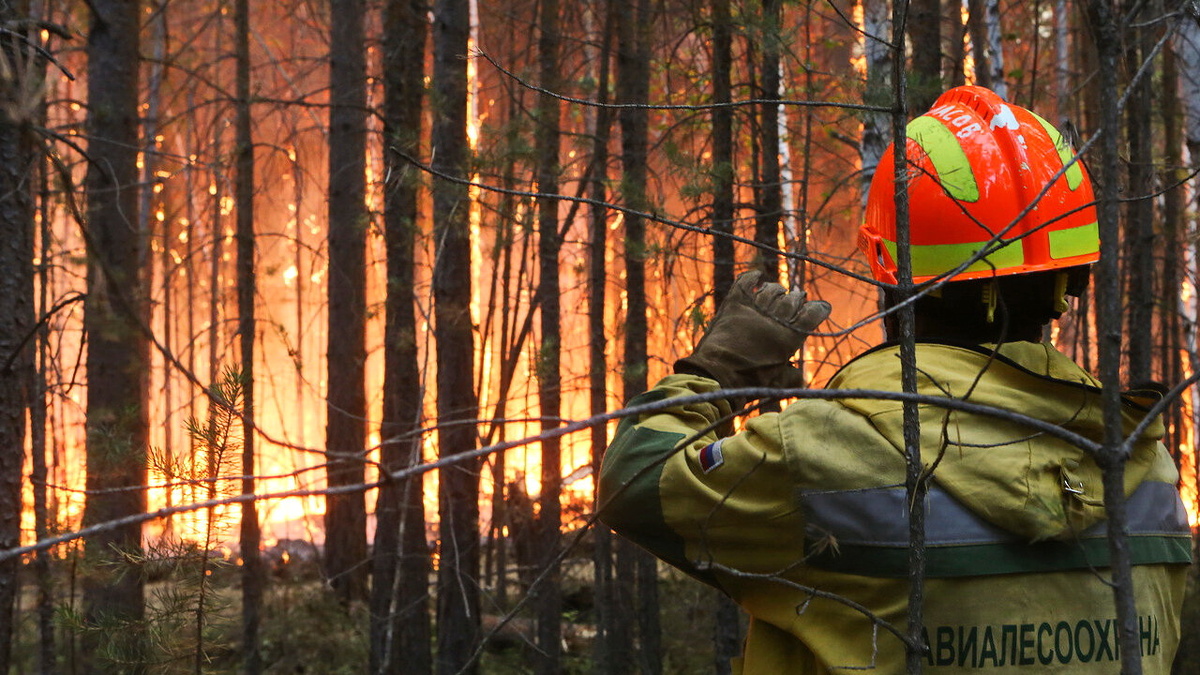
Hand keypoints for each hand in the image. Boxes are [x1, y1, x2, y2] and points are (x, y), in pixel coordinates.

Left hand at [675, 271, 830, 394]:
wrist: (717, 376)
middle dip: (797, 298)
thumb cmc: (750, 382)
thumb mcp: (778, 384)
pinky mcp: (734, 304)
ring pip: (771, 290)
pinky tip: (757, 276)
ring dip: (777, 290)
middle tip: (796, 300)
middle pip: (792, 299)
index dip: (818, 309)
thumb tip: (800, 375)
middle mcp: (775, 319)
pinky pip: (745, 282)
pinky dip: (752, 277)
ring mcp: (754, 309)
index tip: (819, 308)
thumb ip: (793, 376)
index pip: (812, 314)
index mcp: (790, 337)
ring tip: (777, 292)